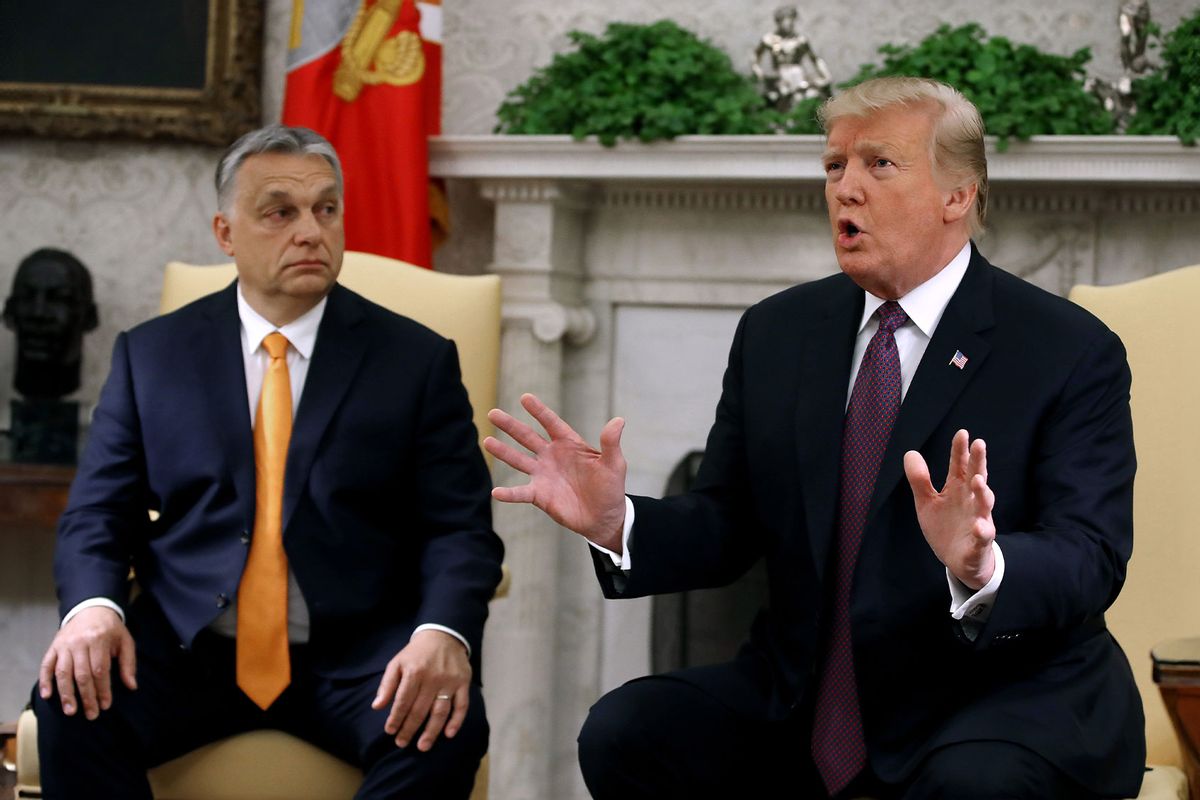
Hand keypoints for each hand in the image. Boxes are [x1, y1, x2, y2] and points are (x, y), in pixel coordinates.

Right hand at [38, 606, 136, 719]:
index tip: (105, 705)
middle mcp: (80, 642)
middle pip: (82, 674)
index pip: (100, 670)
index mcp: (100, 639)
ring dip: (66, 694)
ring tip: (70, 711)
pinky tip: (47, 695)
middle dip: (86, 697)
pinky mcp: (53, 647)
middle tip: (91, 714)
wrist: (91, 609)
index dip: (103, 689)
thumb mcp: (125, 641)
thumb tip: (132, 686)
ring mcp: (64, 645)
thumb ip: (128, 663)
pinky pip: (46, 665)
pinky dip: (45, 681)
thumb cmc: (111, 629)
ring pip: (63, 672)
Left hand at [372, 629, 471, 751]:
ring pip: (440, 711)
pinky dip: (456, 721)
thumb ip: (387, 684)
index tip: (390, 731)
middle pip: (420, 709)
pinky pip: (462, 705)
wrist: (443, 635)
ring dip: (431, 731)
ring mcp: (450, 681)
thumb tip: (376, 706)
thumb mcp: (397, 663)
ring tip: (422, 746)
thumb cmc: (417, 653)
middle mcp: (433, 678)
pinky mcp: (463, 683)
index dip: (396, 718)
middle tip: (402, 743)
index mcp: (414, 672)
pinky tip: (449, 734)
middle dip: (409, 729)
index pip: (403, 701)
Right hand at [485, 393, 627, 552]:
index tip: (524, 398)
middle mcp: (552, 456)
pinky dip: (509, 493)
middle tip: (493, 413)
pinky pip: (521, 492)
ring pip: (519, 460)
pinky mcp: (540, 495)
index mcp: (569, 444)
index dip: (539, 411)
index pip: (551, 423)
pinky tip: (496, 492)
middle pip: (527, 437)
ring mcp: (543, 475)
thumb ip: (611, 443)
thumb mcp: (614, 464)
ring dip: (503, 452)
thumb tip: (618, 421)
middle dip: (511, 426)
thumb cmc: (610, 488)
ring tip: (486, 440)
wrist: (604, 517)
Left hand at [903, 429, 996, 589]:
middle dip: (979, 462)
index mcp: (958, 490)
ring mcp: (978, 521)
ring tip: (978, 480)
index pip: (961, 466)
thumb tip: (910, 453)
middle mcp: (972, 502)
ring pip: (984, 505)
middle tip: (979, 443)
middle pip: (977, 478)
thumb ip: (920, 480)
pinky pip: (983, 537)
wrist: (959, 560)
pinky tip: (979, 526)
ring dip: (983, 493)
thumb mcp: (927, 502)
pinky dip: (982, 531)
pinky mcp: (979, 543)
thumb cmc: (946, 526)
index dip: (960, 451)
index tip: (962, 433)